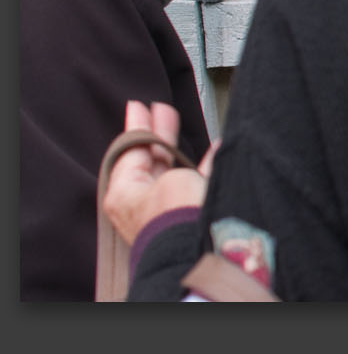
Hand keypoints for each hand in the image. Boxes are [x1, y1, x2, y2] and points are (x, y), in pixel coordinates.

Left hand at [103, 100, 215, 244]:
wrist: (199, 248)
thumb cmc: (174, 218)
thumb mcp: (162, 174)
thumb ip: (163, 153)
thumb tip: (167, 133)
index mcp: (124, 192)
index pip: (128, 151)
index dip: (136, 126)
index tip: (139, 106)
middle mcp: (144, 200)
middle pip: (150, 157)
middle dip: (156, 131)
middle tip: (160, 109)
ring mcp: (169, 206)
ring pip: (174, 168)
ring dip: (181, 146)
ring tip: (187, 125)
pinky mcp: (193, 211)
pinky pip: (200, 180)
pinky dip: (208, 162)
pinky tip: (218, 148)